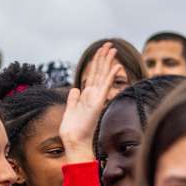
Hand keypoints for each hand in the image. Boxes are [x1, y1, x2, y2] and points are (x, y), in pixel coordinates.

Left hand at [60, 43, 120, 163]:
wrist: (74, 141)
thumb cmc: (73, 130)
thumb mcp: (70, 110)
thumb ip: (73, 99)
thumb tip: (75, 89)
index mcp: (86, 96)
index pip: (93, 76)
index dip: (96, 63)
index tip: (99, 51)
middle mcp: (93, 95)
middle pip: (99, 72)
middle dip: (103, 58)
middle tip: (109, 44)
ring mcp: (96, 98)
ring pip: (102, 76)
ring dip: (107, 62)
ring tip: (112, 49)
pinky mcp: (97, 103)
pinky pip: (105, 87)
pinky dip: (110, 77)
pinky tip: (115, 67)